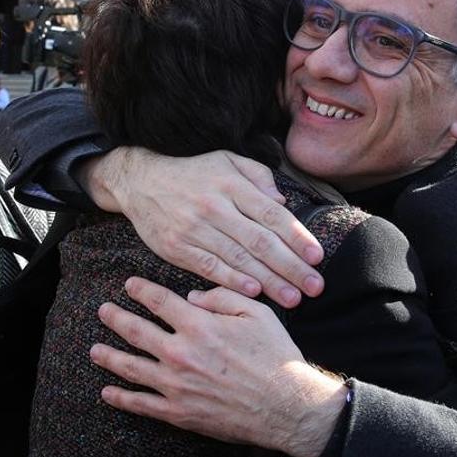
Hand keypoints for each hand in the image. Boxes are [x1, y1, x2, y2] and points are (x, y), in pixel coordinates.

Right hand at [79, 148, 323, 307]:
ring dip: (269, 281)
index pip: (272, 215)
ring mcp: (195, 229)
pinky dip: (232, 280)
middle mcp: (215, 207)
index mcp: (232, 185)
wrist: (140, 180)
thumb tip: (283, 201)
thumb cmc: (192, 172)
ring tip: (292, 298)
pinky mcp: (177, 247)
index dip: (297, 238)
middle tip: (314, 286)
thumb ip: (258, 176)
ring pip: (239, 259)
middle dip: (291, 267)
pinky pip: (210, 267)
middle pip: (260, 242)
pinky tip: (253, 292)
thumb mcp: (227, 159)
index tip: (317, 258)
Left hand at [90, 277, 347, 456]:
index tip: (129, 285)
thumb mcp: (258, 313)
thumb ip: (223, 298)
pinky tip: (108, 393)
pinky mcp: (178, 413)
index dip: (141, 290)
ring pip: (131, 367)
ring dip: (109, 356)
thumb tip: (194, 295)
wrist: (285, 405)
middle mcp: (180, 352)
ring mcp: (175, 385)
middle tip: (103, 311)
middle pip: (136, 331)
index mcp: (199, 325)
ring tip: (94, 349)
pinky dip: (122, 398)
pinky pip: (141, 404)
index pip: (159, 301)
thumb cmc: (275, 357)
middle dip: (116, 318)